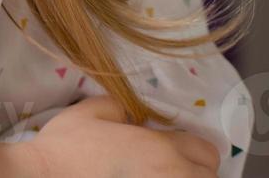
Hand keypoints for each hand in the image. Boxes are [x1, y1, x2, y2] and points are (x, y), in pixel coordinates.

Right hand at [16, 96, 220, 177]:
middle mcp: (171, 177)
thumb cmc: (66, 148)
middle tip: (166, 167)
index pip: (207, 150)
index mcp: (160, 149)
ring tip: (155, 177)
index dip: (192, 148)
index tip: (173, 148)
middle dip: (192, 170)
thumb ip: (118, 106)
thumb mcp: (88, 112)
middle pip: (209, 177)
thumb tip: (130, 113)